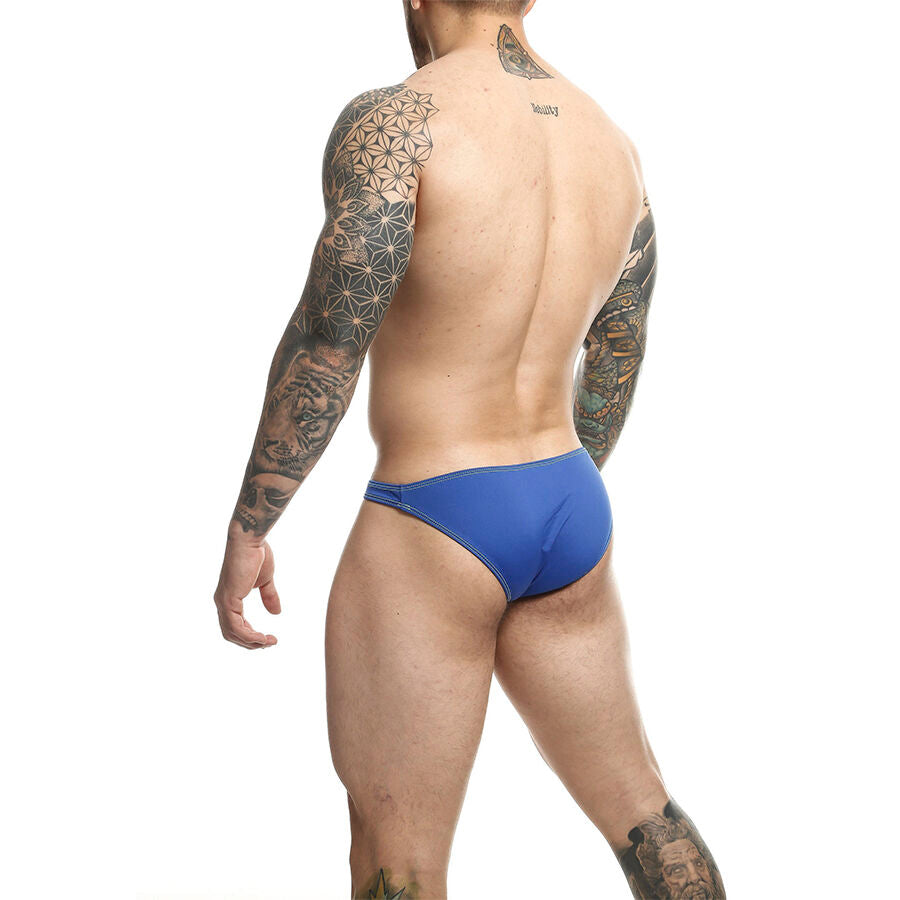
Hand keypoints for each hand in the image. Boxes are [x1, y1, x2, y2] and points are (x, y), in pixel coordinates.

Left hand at [213, 533, 280, 648]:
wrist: (250, 539)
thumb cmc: (256, 553)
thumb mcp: (265, 580)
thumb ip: (268, 596)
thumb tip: (276, 613)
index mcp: (229, 597)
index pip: (235, 625)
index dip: (250, 635)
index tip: (267, 637)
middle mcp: (222, 602)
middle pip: (231, 633)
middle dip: (250, 643)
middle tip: (268, 644)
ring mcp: (223, 601)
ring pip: (232, 633)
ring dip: (251, 642)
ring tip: (269, 642)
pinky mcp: (228, 600)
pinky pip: (236, 627)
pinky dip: (249, 636)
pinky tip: (262, 637)